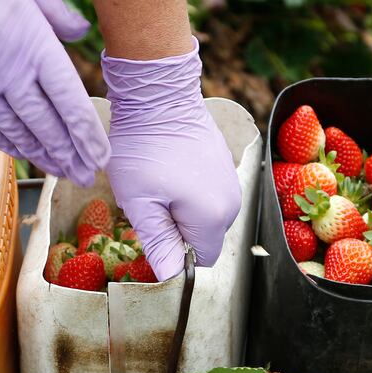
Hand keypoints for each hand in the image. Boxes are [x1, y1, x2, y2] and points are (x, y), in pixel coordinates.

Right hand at [0, 0, 107, 184]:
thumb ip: (55, 10)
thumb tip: (81, 31)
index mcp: (33, 43)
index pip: (68, 101)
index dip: (86, 134)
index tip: (100, 155)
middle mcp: (7, 72)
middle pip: (45, 126)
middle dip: (69, 155)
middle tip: (86, 175)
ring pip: (15, 131)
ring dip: (40, 155)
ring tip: (60, 170)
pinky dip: (6, 142)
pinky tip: (20, 151)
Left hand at [104, 41, 240, 280]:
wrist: (159, 93)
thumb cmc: (144, 146)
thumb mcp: (139, 200)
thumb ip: (158, 242)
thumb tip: (171, 279)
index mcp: (213, 217)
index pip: (199, 263)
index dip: (173, 260)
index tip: (148, 239)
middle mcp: (231, 204)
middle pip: (203, 242)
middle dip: (175, 236)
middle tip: (147, 207)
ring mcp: (231, 184)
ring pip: (204, 220)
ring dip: (179, 215)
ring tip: (155, 189)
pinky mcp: (224, 168)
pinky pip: (207, 198)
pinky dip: (188, 197)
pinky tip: (166, 176)